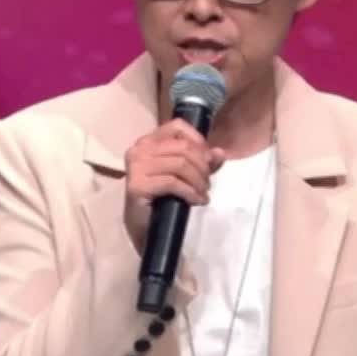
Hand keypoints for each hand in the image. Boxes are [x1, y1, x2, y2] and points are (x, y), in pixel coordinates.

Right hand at [124, 119, 225, 253]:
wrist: (146, 228)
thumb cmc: (164, 198)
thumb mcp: (187, 175)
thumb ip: (203, 162)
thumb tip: (220, 152)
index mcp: (148, 141)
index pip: (177, 126)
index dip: (198, 141)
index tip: (208, 161)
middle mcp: (139, 149)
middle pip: (183, 148)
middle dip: (202, 167)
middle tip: (207, 184)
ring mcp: (136, 166)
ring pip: (180, 165)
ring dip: (198, 181)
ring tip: (203, 194)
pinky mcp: (137, 185)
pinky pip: (173, 182)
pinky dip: (190, 192)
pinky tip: (196, 201)